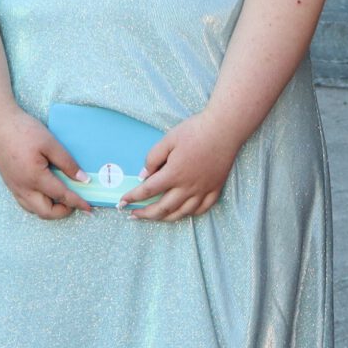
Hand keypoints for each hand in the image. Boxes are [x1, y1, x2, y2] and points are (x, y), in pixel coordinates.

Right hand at [0, 110, 88, 218]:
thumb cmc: (24, 130)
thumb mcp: (50, 143)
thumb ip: (67, 163)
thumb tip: (83, 180)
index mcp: (35, 178)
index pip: (61, 196)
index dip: (77, 203)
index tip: (89, 208)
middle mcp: (23, 188)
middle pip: (46, 212)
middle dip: (63, 211)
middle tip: (75, 201)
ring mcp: (14, 187)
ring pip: (33, 209)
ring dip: (50, 209)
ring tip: (62, 198)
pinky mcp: (10, 183)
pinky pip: (25, 202)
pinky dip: (38, 203)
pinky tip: (46, 192)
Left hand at [128, 113, 244, 221]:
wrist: (225, 129)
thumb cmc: (195, 131)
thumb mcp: (168, 139)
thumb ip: (153, 158)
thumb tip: (143, 175)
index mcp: (174, 174)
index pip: (148, 191)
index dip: (132, 198)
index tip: (122, 202)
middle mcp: (188, 187)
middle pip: (162, 208)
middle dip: (145, 214)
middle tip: (133, 215)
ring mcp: (203, 190)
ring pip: (181, 213)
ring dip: (164, 218)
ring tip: (153, 217)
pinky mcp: (215, 189)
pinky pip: (201, 209)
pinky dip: (189, 214)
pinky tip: (182, 212)